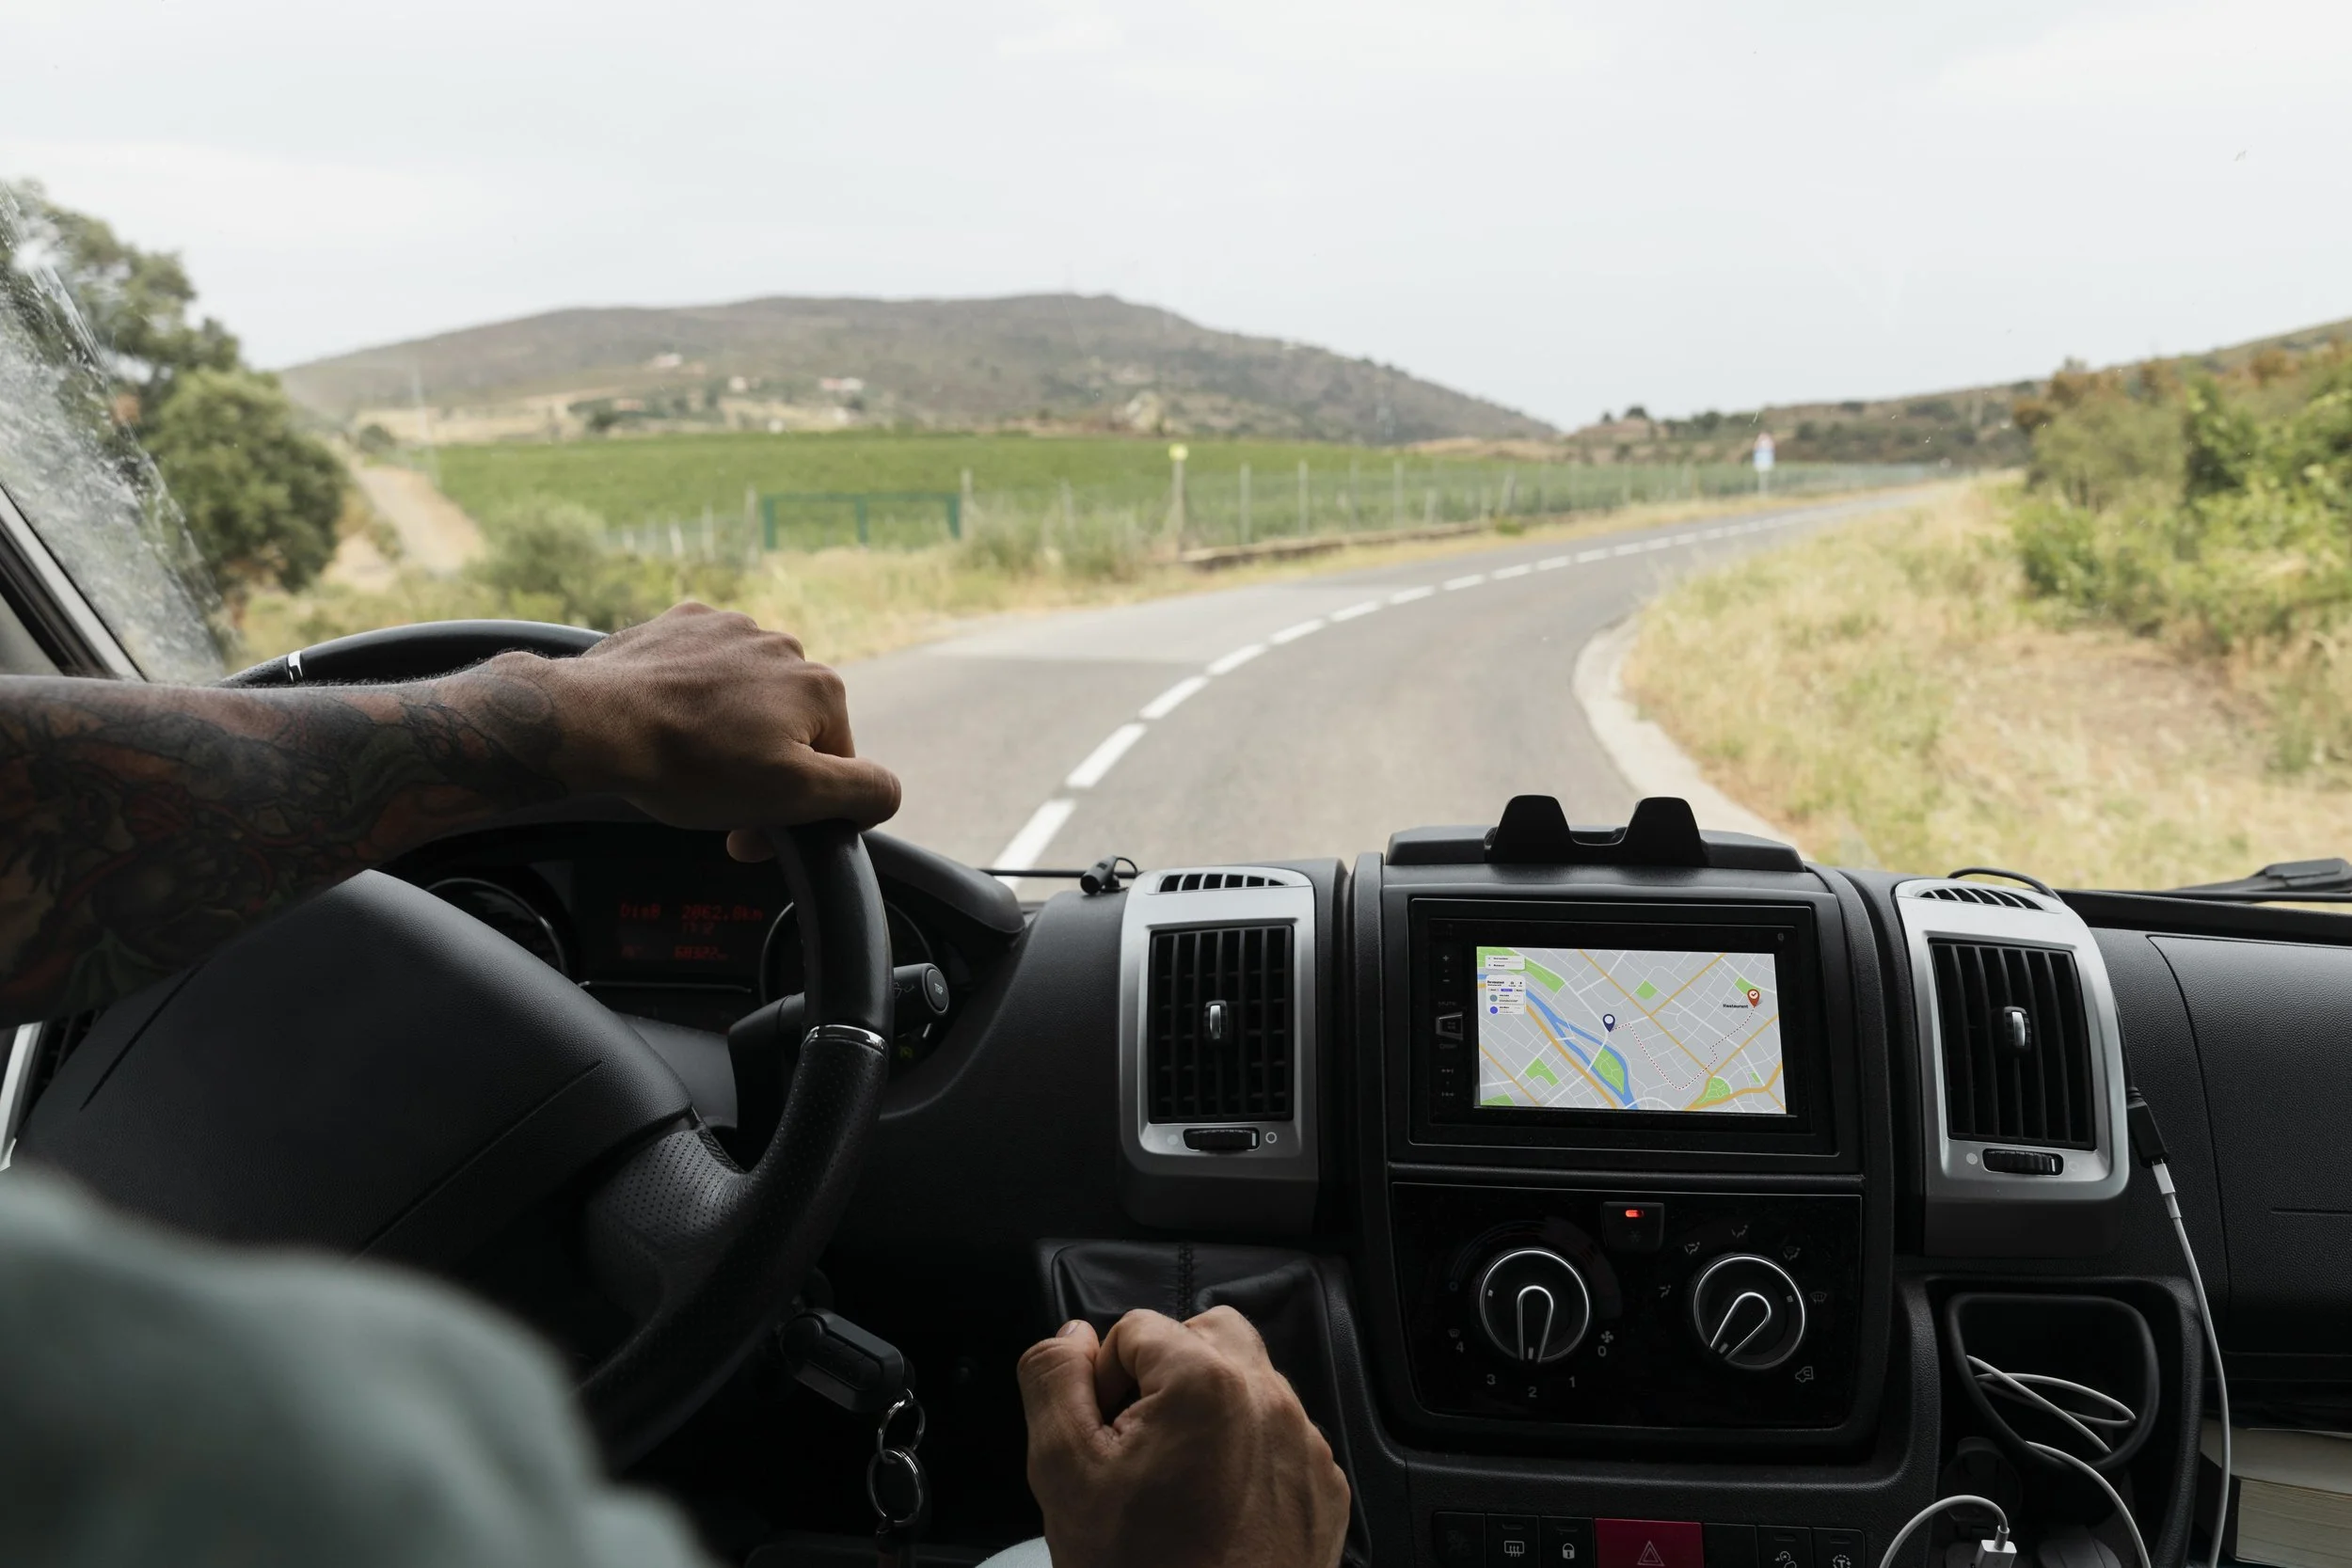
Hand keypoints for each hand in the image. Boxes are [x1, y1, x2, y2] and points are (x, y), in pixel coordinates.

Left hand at [499, 603, 900, 838]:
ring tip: (685, 759)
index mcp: (820, 684)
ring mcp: (728, 628)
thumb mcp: (794, 796)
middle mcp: (783, 644)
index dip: (799, 806)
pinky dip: (691, 698)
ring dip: (727, 732)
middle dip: (762, 768)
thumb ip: (864, 792)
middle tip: (715, 800)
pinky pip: (703, 669)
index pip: (834, 764)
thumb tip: (887, 793)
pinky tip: (667, 722)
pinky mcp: (680, 624)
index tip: (752, 828)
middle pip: (790, 729)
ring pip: (746, 699)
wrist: (593, 723)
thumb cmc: (690, 764)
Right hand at [1017, 1308, 1350, 1567]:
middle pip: (1208, 1334)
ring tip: (1176, 1483)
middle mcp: (1268, 1399)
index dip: (1104, 1382)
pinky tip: (1216, 1509)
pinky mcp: (1324, 1489)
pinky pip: (1281, 1439)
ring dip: (1209, 1411)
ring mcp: (1305, 1445)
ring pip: (1249, 1384)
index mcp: (1205, 1380)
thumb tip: (1071, 1335)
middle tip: (1138, 1444)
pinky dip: (1246, 1455)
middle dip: (1166, 1373)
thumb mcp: (1063, 1472)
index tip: (1105, 1441)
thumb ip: (1054, 1381)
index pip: (1136, 1329)